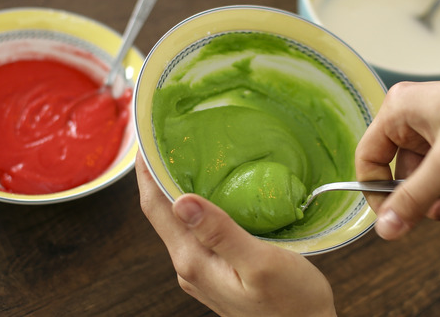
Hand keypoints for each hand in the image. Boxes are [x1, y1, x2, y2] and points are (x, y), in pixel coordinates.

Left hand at [136, 153, 336, 316]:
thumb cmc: (293, 304)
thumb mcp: (260, 262)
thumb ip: (220, 232)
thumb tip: (182, 201)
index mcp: (194, 261)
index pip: (155, 208)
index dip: (146, 172)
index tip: (146, 139)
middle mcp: (190, 267)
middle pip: (162, 213)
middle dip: (159, 175)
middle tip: (167, 139)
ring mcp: (202, 272)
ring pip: (180, 222)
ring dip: (178, 189)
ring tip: (186, 156)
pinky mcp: (216, 272)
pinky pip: (197, 232)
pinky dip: (197, 206)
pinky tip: (212, 192)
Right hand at [357, 75, 439, 239]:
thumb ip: (414, 200)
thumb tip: (385, 229)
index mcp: (398, 111)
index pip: (368, 159)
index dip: (380, 193)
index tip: (399, 219)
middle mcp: (413, 116)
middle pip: (405, 175)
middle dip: (435, 199)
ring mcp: (438, 126)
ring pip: (433, 178)